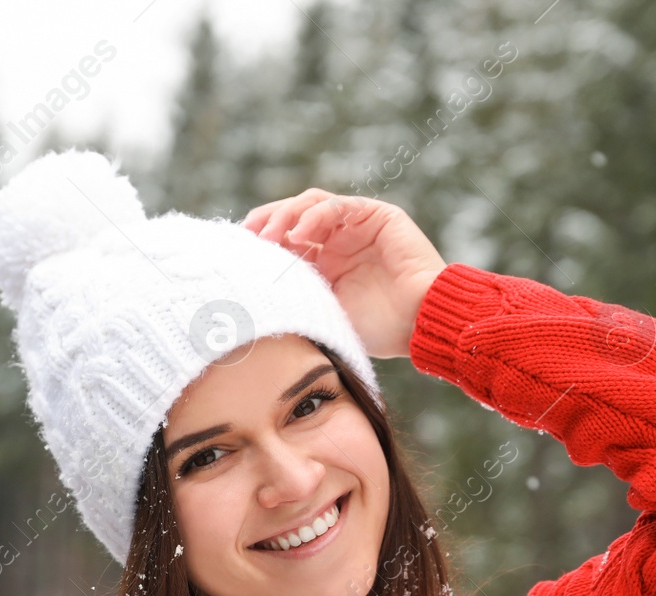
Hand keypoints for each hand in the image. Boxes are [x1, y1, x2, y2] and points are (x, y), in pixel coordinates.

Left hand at [241, 191, 446, 358]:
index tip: (236, 253)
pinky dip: (316, 215)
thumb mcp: (320, 312)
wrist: (419, 325)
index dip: (259, 241)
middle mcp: (337, 241)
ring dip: (286, 216)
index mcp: (322, 264)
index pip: (283, 240)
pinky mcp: (378, 216)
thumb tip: (247, 294)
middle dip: (266, 223)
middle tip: (247, 238)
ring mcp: (357, 226)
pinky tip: (299, 234)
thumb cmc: (374, 330)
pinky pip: (339, 207)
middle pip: (292, 218)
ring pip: (311, 205)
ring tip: (269, 235)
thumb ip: (293, 295)